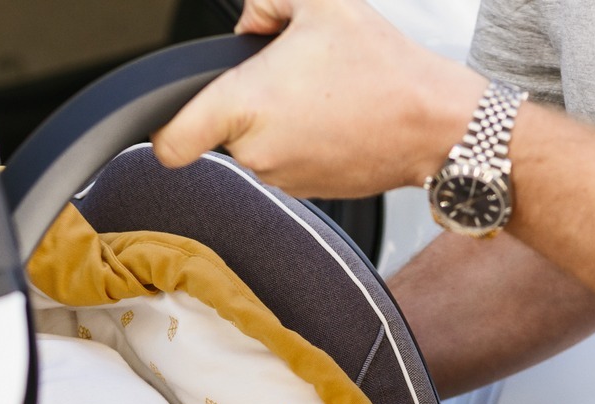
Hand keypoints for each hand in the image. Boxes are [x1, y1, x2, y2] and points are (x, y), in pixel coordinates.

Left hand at [151, 0, 484, 197]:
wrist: (433, 123)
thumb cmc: (384, 69)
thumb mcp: (320, 3)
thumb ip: (266, 2)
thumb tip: (248, 21)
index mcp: (245, 105)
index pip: (171, 143)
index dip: (162, 133)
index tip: (167, 124)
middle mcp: (258, 152)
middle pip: (220, 132)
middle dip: (242, 103)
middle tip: (285, 78)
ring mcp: (284, 178)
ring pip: (256, 147)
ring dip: (275, 123)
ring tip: (320, 97)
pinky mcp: (309, 192)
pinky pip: (287, 163)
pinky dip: (300, 142)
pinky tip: (334, 119)